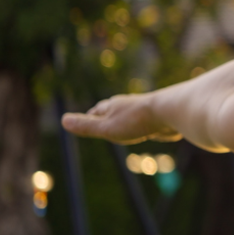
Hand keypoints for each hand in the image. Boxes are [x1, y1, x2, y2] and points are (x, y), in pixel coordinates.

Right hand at [61, 94, 180, 144]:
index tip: (82, 119)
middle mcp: (127, 106)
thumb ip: (87, 126)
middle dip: (105, 115)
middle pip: (112, 111)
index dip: (89, 117)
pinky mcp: (157, 118)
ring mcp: (143, 111)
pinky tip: (146, 128)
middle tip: (99, 118)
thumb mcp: (107, 127)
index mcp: (113, 106)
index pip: (96, 112)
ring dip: (124, 119)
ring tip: (121, 124)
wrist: (170, 112)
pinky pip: (146, 122)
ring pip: (129, 116)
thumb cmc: (136, 121)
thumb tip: (63, 120)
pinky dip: (141, 125)